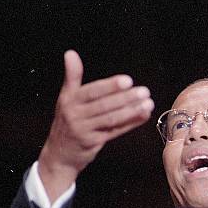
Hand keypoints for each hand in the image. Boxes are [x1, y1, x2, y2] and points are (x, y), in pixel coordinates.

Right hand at [38, 50, 153, 201]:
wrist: (59, 154)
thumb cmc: (66, 122)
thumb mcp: (65, 98)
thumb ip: (72, 76)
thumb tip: (70, 53)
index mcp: (70, 100)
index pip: (92, 91)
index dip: (110, 86)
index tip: (128, 80)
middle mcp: (75, 115)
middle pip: (104, 105)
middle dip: (125, 98)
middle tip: (144, 91)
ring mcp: (84, 130)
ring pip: (111, 119)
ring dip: (131, 111)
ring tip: (148, 103)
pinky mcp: (93, 143)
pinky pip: (115, 131)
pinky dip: (130, 123)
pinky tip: (143, 116)